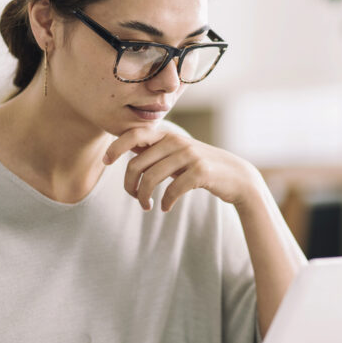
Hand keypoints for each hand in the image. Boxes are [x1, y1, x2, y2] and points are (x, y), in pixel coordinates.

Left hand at [104, 127, 259, 211]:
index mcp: (167, 136)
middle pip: (136, 164)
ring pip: (151, 178)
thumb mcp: (177, 154)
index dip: (116, 147)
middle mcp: (176, 142)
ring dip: (144, 197)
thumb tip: (126, 147)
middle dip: (130, 185)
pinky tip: (165, 208)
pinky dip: (165, 202)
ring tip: (147, 206)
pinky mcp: (200, 171)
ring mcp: (189, 155)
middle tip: (135, 198)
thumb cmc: (200, 167)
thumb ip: (155, 150)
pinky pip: (172, 190)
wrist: (236, 177)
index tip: (105, 161)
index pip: (134, 134)